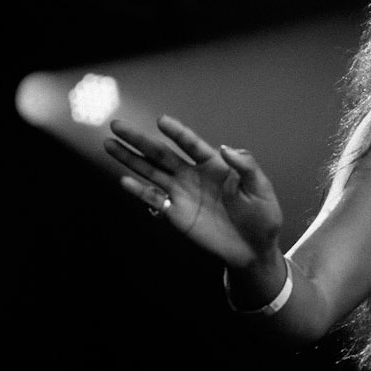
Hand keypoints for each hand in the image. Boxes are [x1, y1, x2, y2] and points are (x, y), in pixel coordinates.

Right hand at [104, 115, 283, 268]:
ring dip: (130, 159)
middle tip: (117, 125)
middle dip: (139, 140)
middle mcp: (193, 175)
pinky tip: (124, 181)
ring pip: (151, 172)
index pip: (191, 144)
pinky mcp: (176, 214)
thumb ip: (246, 166)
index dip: (177, 132)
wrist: (254, 249)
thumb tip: (225, 148)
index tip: (161, 120)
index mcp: (215, 165)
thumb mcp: (261, 189)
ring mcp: (182, 194)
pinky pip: (154, 200)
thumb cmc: (262, 217)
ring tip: (109, 145)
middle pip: (161, 154)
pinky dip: (139, 192)